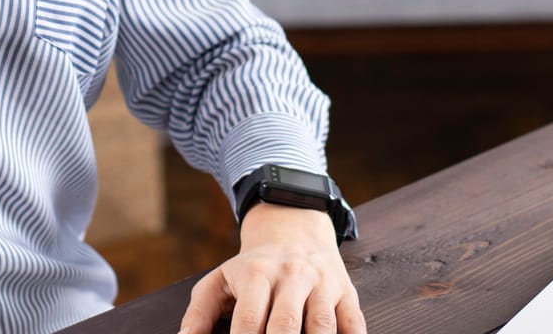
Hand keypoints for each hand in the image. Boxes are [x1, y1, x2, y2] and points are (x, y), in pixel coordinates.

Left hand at [178, 204, 364, 333]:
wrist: (295, 228)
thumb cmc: (252, 267)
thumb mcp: (219, 279)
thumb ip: (199, 312)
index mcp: (257, 274)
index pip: (249, 321)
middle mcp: (292, 277)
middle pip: (286, 325)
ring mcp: (322, 284)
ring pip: (322, 325)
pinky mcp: (346, 293)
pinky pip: (353, 323)